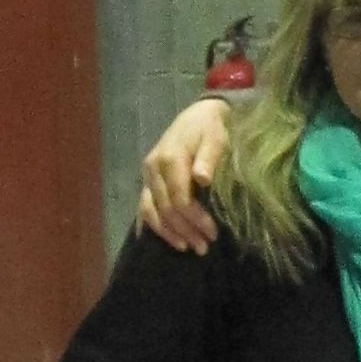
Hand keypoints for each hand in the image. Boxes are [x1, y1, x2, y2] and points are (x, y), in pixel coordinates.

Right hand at [138, 99, 236, 253]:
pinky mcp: (148, 178)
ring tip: (187, 247)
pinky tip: (158, 240)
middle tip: (204, 247)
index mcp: (171, 159)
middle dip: (184, 230)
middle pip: (165, 208)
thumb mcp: (216, 137)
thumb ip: (209, 157)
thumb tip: (202, 179)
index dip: (194, 219)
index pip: (179, 198)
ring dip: (168, 232)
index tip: (212, 233)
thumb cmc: (211, 128)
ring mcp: (148, 174)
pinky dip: (151, 224)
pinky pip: (144, 205)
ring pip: (151, 210)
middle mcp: (154, 168)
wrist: (199, 114)